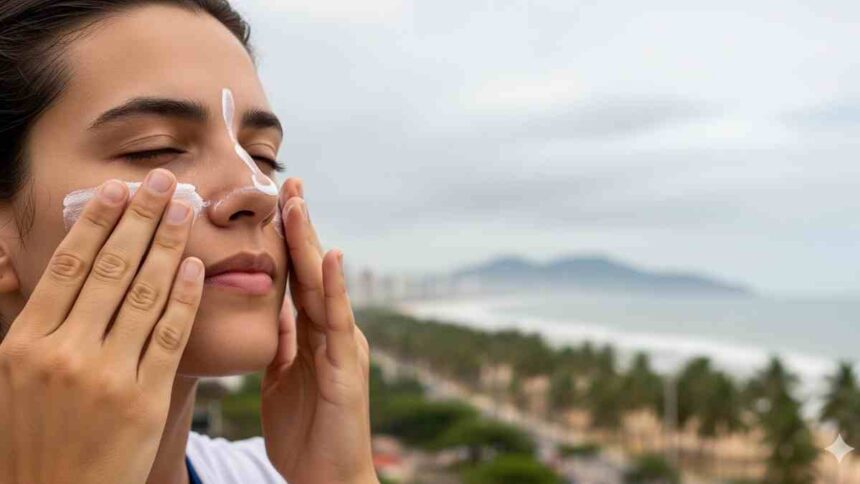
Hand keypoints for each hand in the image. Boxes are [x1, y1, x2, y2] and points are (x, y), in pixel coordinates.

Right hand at [0, 169, 203, 483]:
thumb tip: (20, 264)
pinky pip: (169, 337)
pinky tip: (196, 267)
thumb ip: (25, 319)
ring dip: (169, 245)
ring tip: (185, 210)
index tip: (117, 188)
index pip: (67, 266)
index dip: (97, 222)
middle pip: (111, 269)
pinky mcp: (144, 401)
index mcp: (24, 343)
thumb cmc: (31, 435)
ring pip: (145, 295)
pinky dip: (184, 298)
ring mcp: (106, 377)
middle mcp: (63, 353)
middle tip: (163, 181)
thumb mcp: (9, 376)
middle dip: (141, 218)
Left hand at [260, 178, 376, 483]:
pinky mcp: (346, 368)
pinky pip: (337, 323)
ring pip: (323, 286)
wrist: (328, 477)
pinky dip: (333, 288)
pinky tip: (327, 257)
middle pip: (310, 270)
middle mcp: (332, 333)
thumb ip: (283, 345)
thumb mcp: (282, 380)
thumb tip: (272, 315)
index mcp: (313, 335)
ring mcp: (342, 347)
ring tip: (300, 202)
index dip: (286, 239)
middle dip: (300, 225)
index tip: (274, 199)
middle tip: (289, 181)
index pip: (296, 278)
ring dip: (311, 242)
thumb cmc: (305, 433)